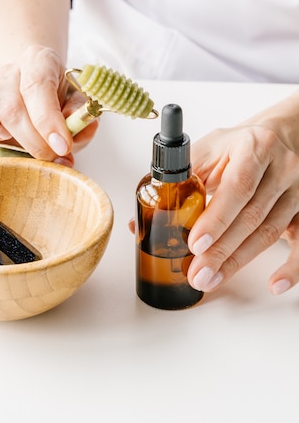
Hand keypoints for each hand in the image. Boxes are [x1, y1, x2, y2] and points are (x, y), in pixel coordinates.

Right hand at [0, 45, 97, 166]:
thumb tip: (80, 129)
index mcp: (39, 62)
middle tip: (47, 157)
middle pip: (9, 104)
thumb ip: (81, 119)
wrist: (31, 96)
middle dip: (31, 140)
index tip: (62, 145)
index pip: (38, 85)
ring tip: (3, 140)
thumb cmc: (53, 105)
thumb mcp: (75, 108)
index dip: (49, 120)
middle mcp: (7, 71)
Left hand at [186, 124, 298, 294]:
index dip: (217, 218)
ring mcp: (298, 189)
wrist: (276, 138)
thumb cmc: (236, 147)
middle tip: (198, 273)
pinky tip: (276, 284)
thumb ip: (179, 181)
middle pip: (253, 216)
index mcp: (254, 146)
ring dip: (239, 261)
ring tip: (212, 279)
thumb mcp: (208, 150)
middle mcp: (282, 166)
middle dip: (222, 250)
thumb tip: (138, 222)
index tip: (196, 243)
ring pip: (270, 232)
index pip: (237, 187)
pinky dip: (292, 267)